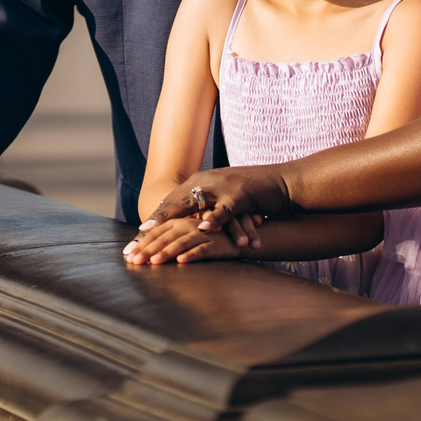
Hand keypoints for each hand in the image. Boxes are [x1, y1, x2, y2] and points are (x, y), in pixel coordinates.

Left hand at [123, 216, 238, 265]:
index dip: (141, 244)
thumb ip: (168, 241)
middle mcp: (187, 225)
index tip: (127, 256)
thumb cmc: (208, 237)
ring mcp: (201, 233)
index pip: (155, 233)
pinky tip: (181, 261)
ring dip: (166, 252)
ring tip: (153, 262)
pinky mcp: (215, 242)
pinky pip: (202, 248)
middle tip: (134, 262)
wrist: (236, 234)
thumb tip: (145, 255)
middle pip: (164, 238)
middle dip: (148, 250)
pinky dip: (191, 254)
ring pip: (180, 242)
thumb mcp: (187, 235)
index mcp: (178, 222)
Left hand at [142, 163, 291, 247]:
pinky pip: (224, 209)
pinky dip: (213, 219)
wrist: (282, 183)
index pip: (173, 201)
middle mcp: (208, 181)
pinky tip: (202, 228)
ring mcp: (223, 187)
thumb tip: (191, 224)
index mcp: (202, 182)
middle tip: (139, 238)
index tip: (138, 234)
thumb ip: (206, 208)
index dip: (155, 218)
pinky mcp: (241, 195)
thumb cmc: (253, 196)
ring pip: (194, 205)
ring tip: (159, 236)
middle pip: (176, 203)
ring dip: (175, 222)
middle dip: (156, 222)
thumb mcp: (224, 200)